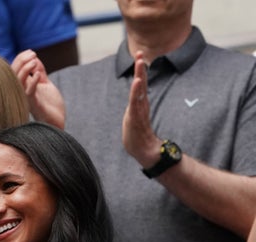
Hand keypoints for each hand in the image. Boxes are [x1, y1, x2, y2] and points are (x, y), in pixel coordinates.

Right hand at [11, 50, 65, 128]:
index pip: (14, 70)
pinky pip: (29, 92)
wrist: (57, 121)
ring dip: (24, 69)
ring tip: (34, 60)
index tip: (31, 52)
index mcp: (22, 87)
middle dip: (21, 61)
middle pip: (12, 74)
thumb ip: (39, 72)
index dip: (20, 58)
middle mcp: (20, 93)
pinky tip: (38, 73)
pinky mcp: (34, 104)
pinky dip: (33, 81)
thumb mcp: (45, 84)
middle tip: (32, 54)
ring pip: (17, 82)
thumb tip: (35, 58)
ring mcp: (26, 99)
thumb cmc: (50, 105)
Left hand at [122, 51, 161, 166]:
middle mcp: (141, 105)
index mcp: (139, 105)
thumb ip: (135, 112)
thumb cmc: (138, 137)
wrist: (144, 152)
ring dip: (139, 75)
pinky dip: (136, 91)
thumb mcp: (133, 120)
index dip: (139, 71)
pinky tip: (137, 81)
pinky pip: (136, 101)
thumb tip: (136, 106)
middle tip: (140, 53)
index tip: (139, 57)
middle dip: (140, 68)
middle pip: (141, 83)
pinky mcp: (136, 117)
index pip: (139, 85)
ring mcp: (139, 110)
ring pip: (139, 90)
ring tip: (140, 62)